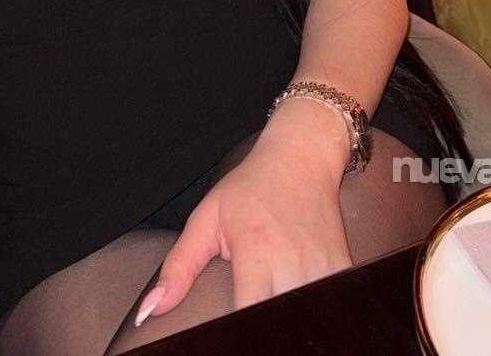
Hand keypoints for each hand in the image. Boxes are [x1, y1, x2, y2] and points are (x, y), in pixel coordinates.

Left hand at [136, 109, 352, 324]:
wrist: (301, 156)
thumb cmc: (250, 187)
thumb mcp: (207, 218)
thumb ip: (178, 268)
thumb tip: (148, 312)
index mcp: (256, 255)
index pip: (246, 318)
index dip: (232, 333)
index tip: (220, 335)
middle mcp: (293, 265)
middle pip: (278, 320)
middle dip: (262, 325)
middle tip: (247, 317)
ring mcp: (322, 268)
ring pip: (306, 314)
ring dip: (288, 317)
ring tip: (268, 305)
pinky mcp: (342, 267)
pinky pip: (331, 301)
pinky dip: (313, 308)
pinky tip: (298, 304)